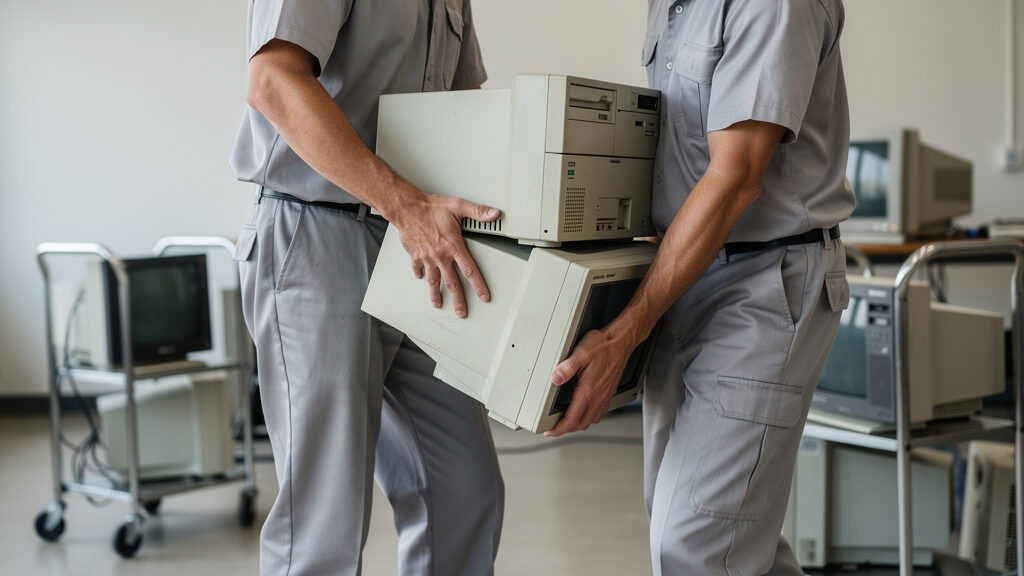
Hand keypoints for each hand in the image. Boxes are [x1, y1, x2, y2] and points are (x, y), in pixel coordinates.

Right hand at [393, 193, 499, 317]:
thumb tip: (493, 213)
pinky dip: (421, 275)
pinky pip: (419, 269)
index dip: (478, 286)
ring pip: (434, 281)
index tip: (483, 296)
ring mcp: (427, 258)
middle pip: (452, 283)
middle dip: (458, 300)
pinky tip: (422, 279)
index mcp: (453, 246)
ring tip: (438, 305)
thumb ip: (478, 211)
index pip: (470, 271)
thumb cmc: (430, 207)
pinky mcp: (415, 256)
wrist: (406, 208)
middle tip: (462, 312)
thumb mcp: (458, 206)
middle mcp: (441, 256)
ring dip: (436, 295)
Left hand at [544, 328, 632, 436]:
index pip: (572, 419)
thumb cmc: (602, 346)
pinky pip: (600, 412)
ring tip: (568, 422)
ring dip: (579, 424)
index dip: (559, 429)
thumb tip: (555, 378)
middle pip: (582, 424)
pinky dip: (590, 417)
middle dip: (567, 429)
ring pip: (592, 420)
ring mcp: (605, 395)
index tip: (550, 432)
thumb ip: (567, 367)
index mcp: (589, 390)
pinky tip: (585, 410)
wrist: (621, 342)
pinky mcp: (609, 392)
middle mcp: (598, 396)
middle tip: (555, 428)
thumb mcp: (580, 353)